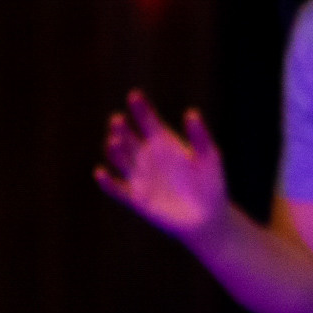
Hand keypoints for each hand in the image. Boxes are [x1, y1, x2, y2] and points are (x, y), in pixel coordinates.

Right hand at [97, 91, 230, 246]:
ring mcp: (140, 176)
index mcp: (163, 141)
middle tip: (119, 120)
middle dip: (121, 128)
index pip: (148, 120)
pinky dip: (107, 182)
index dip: (140, 108)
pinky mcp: (136, 199)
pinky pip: (117, 189)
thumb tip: (191, 113)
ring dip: (114, 151)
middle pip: (128, 137)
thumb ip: (199, 137)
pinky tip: (101, 173)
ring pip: (120, 160)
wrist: (207, 217)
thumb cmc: (211, 183)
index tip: (135, 96)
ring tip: (115, 142)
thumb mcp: (209, 157)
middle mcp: (147, 156)